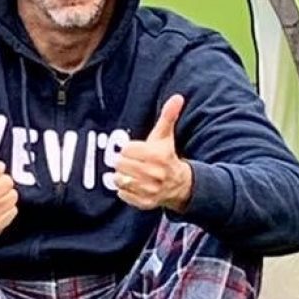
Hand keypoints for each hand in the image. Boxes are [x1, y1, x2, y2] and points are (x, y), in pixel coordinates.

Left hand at [114, 95, 192, 212]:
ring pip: (119, 180)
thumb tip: (177, 96)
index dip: (128, 149)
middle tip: (131, 162)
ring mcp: (150, 190)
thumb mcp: (166, 136)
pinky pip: (122, 194)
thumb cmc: (167, 156)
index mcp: (157, 156)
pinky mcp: (145, 203)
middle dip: (123, 162)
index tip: (135, 151)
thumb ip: (168, 116)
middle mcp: (154, 174)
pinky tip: (133, 185)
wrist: (180, 184)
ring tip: (131, 173)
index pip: (126, 150)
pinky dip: (124, 190)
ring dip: (121, 176)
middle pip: (120, 165)